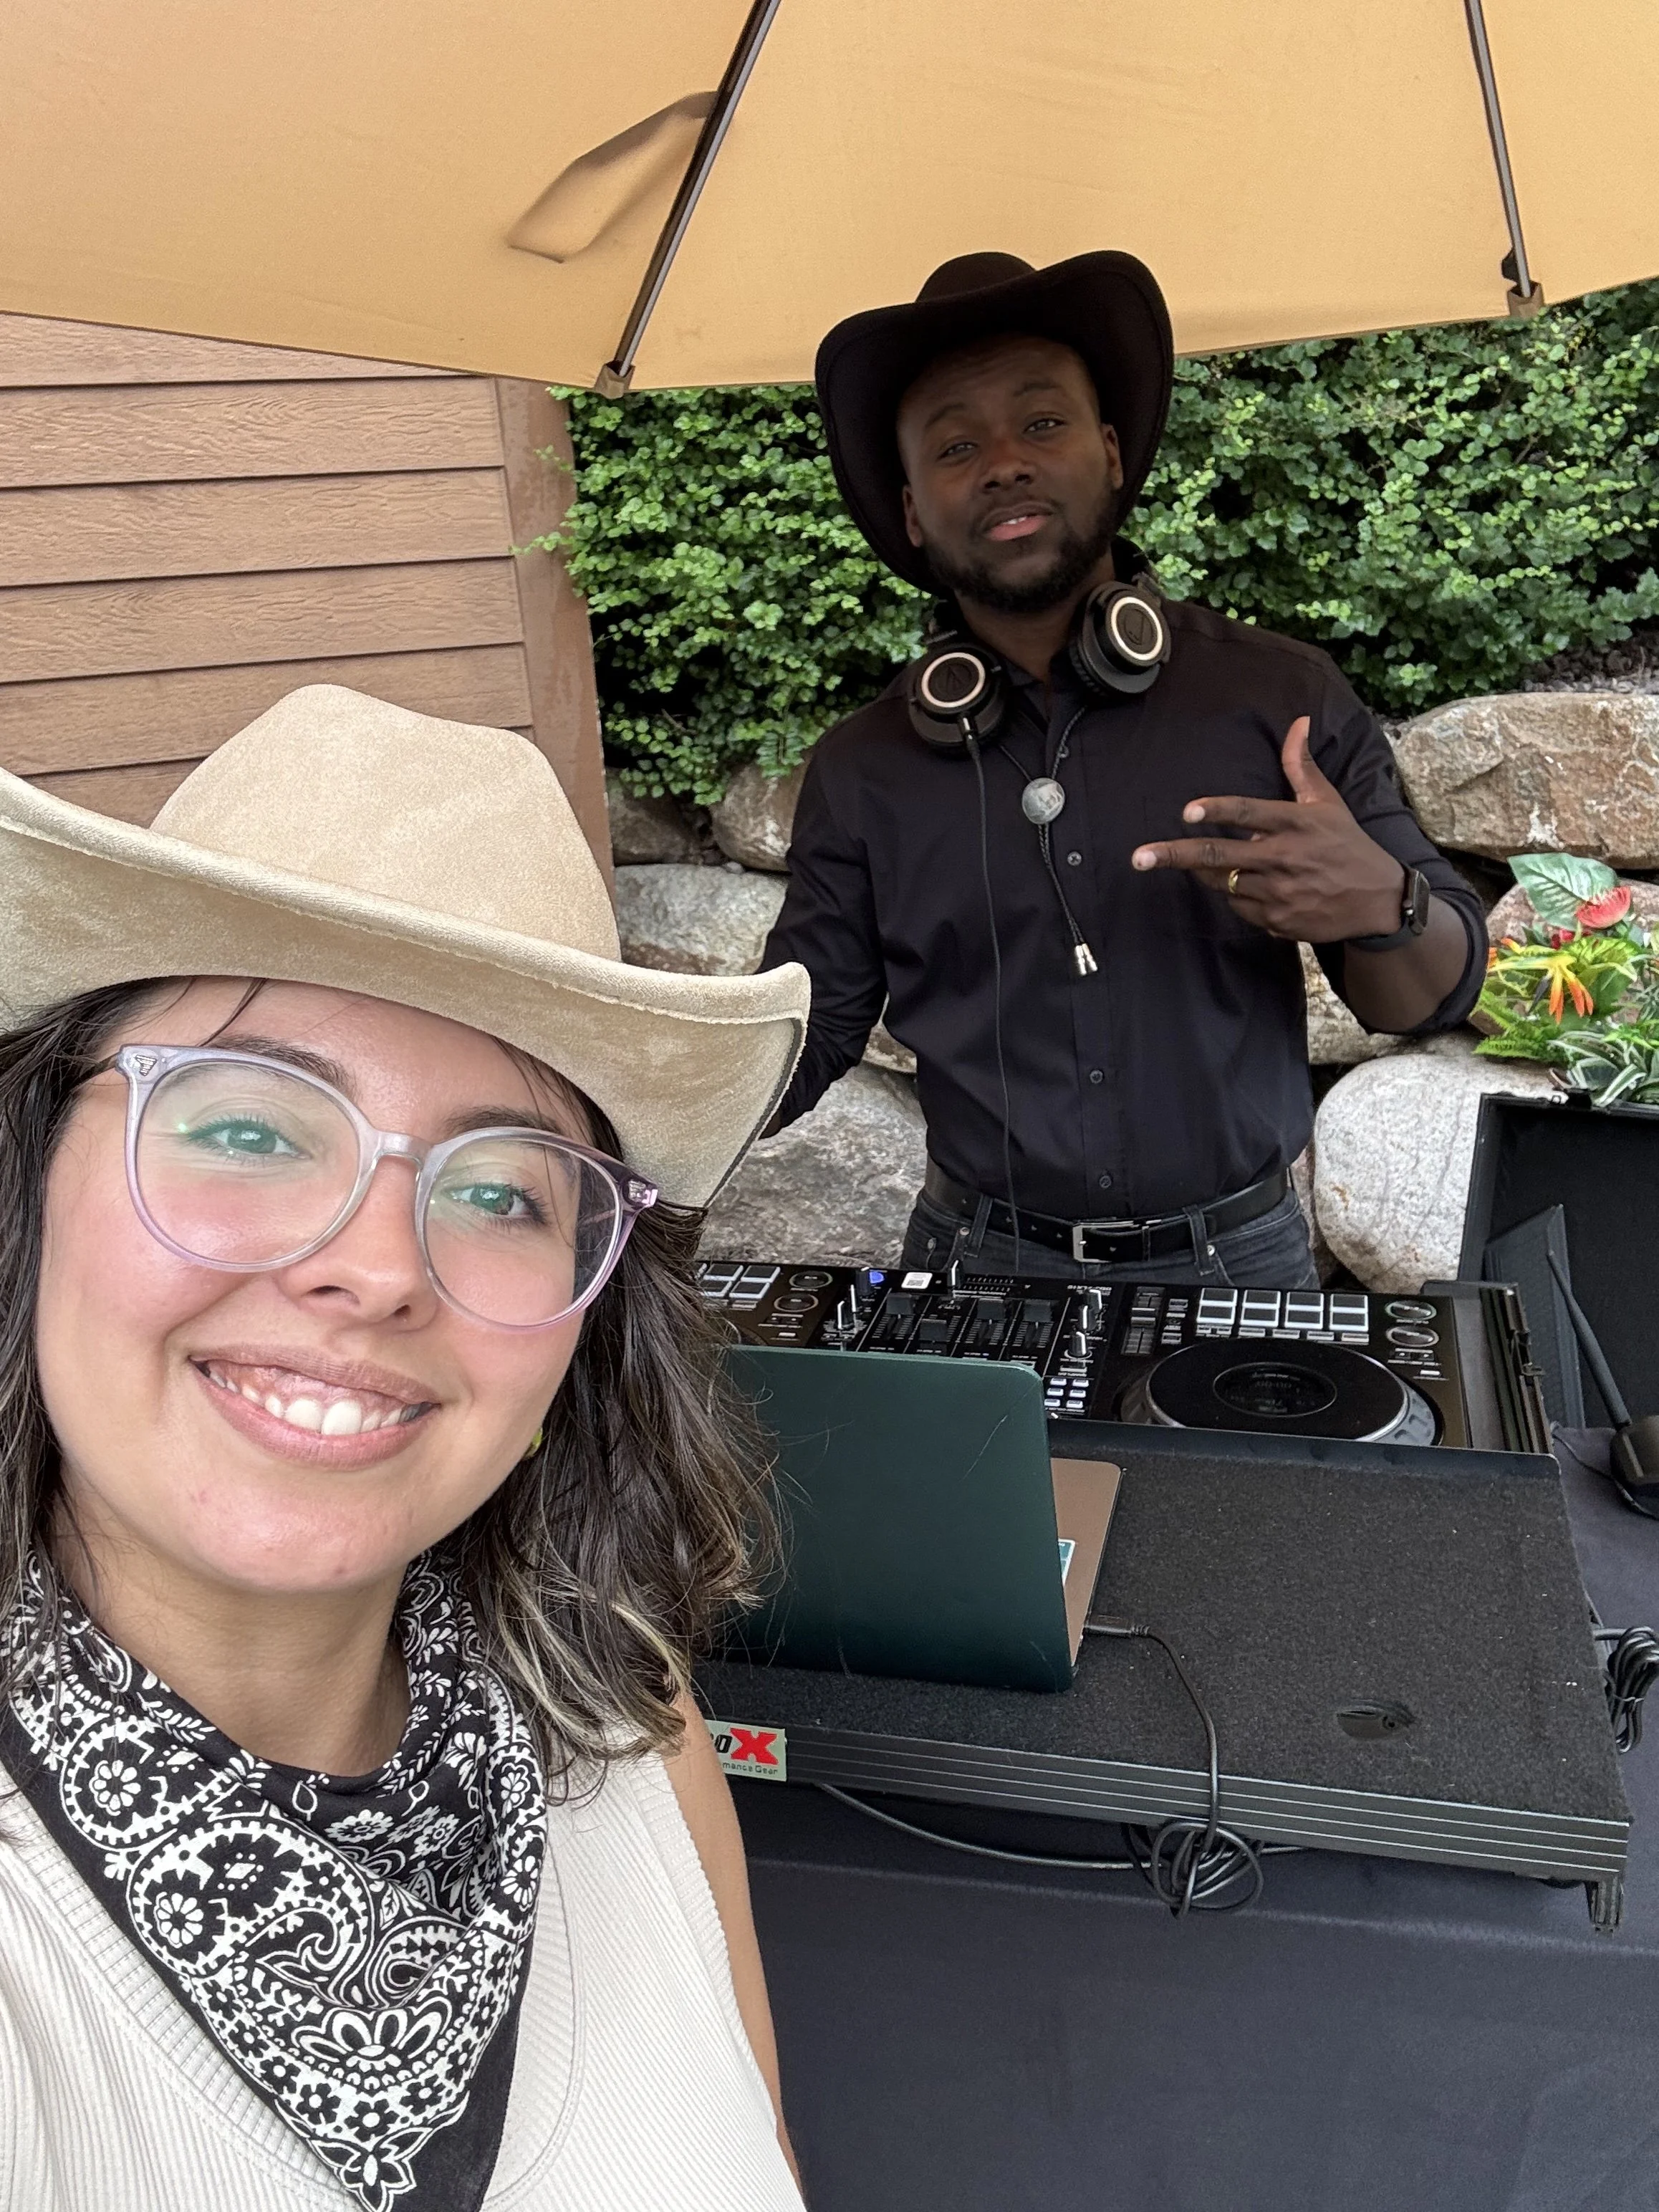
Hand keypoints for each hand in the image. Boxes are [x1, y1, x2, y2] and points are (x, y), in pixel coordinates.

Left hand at [1129, 717, 1406, 941]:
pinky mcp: (1277, 921)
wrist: (1377, 901)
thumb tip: (1298, 722)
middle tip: (1139, 857)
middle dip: (1174, 855)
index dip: (1217, 810)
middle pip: (1218, 856)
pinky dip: (1236, 896)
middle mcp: (1283, 858)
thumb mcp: (1327, 802)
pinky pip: (1240, 908)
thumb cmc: (1347, 845)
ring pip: (1222, 883)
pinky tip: (1248, 887)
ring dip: (1204, 873)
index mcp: (1295, 824)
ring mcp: (1278, 894)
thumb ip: (1301, 766)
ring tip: (1191, 863)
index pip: (1248, 812)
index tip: (1187, 811)